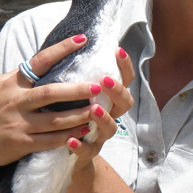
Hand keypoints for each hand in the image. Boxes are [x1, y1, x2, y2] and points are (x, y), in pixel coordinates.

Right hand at [0, 34, 103, 173]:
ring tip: (98, 110)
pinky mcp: (20, 143)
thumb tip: (48, 60)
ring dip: (79, 115)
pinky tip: (84, 130)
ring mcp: (18, 123)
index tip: (82, 39)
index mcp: (12, 83)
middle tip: (97, 85)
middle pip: (51, 93)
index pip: (40, 61)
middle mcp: (15, 101)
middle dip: (76, 89)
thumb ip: (23, 76)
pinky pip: (49, 140)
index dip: (62, 49)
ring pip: (55, 119)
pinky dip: (68, 136)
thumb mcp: (1, 86)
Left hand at [66, 47, 134, 171]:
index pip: (125, 79)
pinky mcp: (87, 152)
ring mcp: (100, 135)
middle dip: (117, 91)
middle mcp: (110, 115)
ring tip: (93, 108)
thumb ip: (80, 73)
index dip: (124, 66)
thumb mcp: (76, 91)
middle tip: (105, 80)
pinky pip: (88, 151)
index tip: (117, 50)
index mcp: (109, 98)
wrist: (67, 150)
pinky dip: (81, 146)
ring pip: (111, 128)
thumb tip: (77, 40)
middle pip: (125, 103)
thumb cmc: (71, 112)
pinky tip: (70, 140)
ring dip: (104, 118)